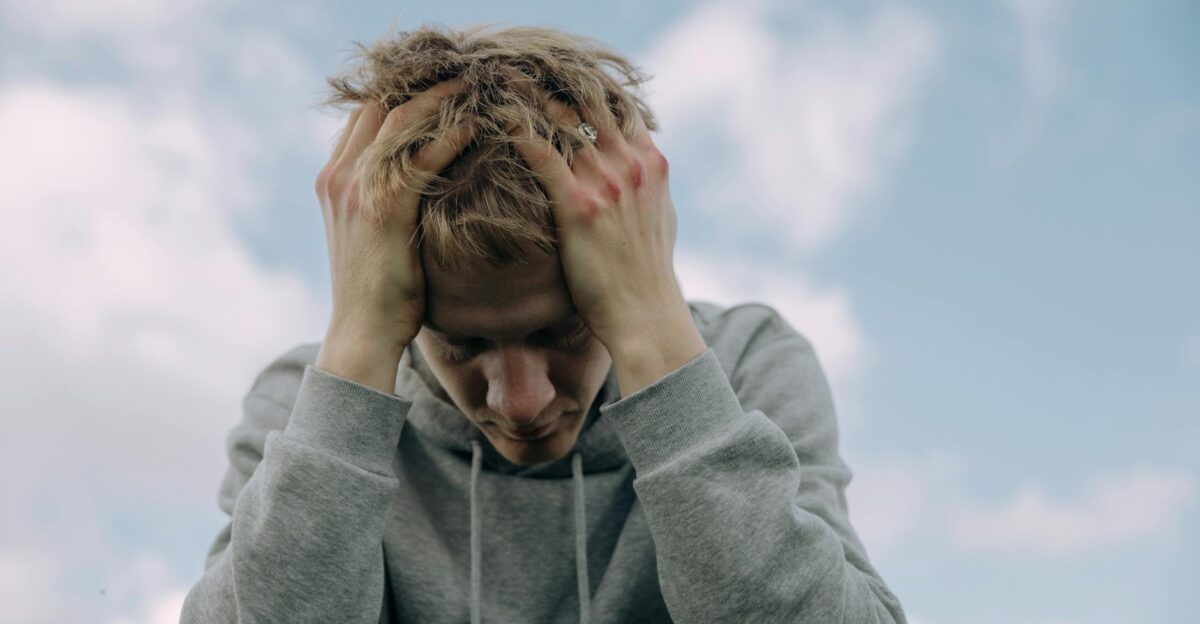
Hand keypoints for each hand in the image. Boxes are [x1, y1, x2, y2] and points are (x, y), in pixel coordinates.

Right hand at [313, 80, 473, 378]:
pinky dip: (449, 135)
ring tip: (474, 85)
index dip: (397, 94)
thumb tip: (419, 180)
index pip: (363, 116)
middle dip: (420, 85)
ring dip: (439, 98)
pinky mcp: (385, 208)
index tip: (436, 83)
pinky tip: (475, 124)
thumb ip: (384, 200)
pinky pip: (422, 156)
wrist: (362, 333)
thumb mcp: (371, 236)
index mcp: (332, 179)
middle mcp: (339, 176)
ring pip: (400, 120)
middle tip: (461, 73)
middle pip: (378, 105)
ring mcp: (358, 189)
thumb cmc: (379, 292)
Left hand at [503, 87, 685, 350]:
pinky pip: (540, 152)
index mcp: (650, 162)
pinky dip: (516, 130)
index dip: (585, 86)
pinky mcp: (578, 205)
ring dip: (527, 97)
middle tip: (516, 69)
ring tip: (496, 83)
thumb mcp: (662, 217)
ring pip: (562, 118)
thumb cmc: (646, 273)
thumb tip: (640, 164)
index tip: (554, 77)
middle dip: (552, 81)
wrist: (644, 314)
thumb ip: (648, 184)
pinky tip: (494, 120)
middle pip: (588, 100)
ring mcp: (606, 182)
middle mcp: (630, 163)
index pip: (618, 104)